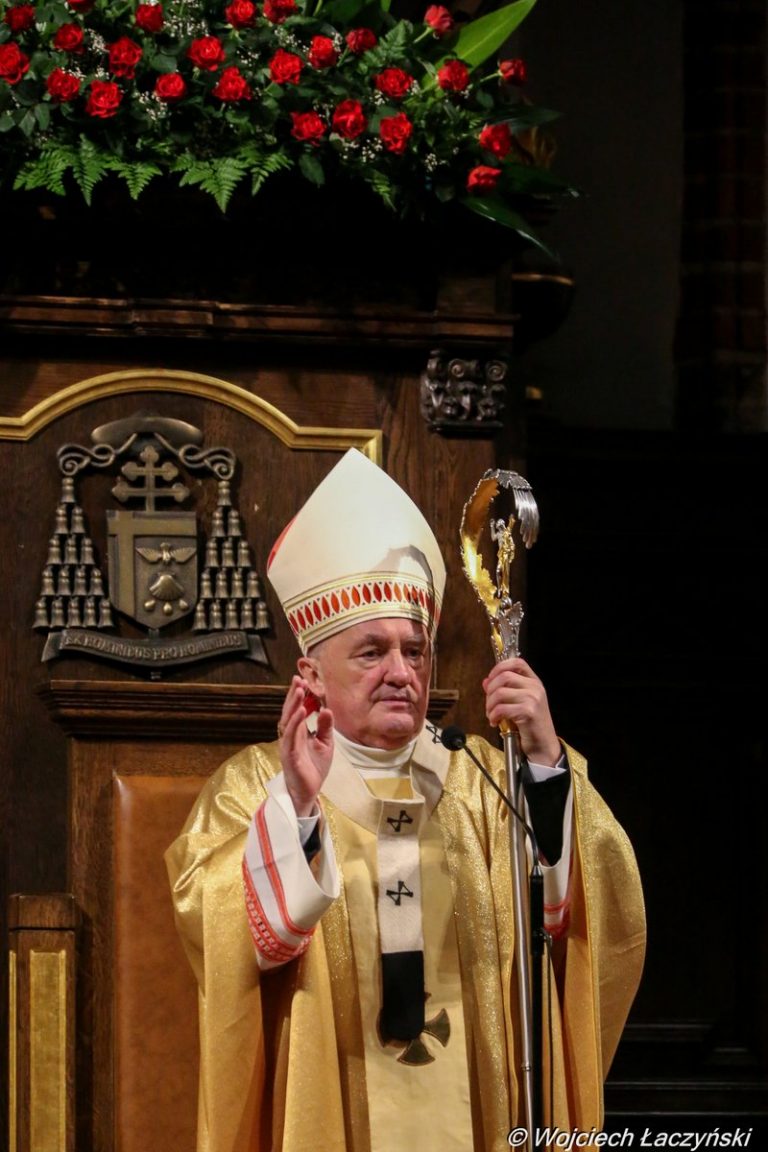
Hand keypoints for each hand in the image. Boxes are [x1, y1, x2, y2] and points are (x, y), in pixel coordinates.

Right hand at [277, 675, 333, 816]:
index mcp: (298, 731)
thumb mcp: (325, 743)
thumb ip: (325, 726)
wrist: (308, 792)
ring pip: (288, 720)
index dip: (299, 695)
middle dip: (294, 694)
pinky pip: (291, 736)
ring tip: (301, 690)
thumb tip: (326, 709)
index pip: (297, 709)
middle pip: (290, 711)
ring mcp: (288, 744)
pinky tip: (301, 712)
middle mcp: (291, 735)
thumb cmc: (314, 767)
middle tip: (299, 678)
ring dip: (294, 704)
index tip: (304, 680)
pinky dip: (296, 723)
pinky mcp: (289, 754)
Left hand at [482, 658, 560, 766]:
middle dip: (490, 691)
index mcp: (534, 682)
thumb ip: (504, 691)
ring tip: (491, 715)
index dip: (499, 667)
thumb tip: (485, 682)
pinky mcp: (528, 711)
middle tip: (488, 704)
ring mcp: (533, 698)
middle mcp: (535, 687)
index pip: (517, 662)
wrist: (543, 745)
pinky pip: (501, 708)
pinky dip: (493, 716)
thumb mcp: (518, 704)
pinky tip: (495, 722)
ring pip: (500, 692)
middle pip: (504, 676)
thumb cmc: (530, 725)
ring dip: (489, 705)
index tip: (490, 680)